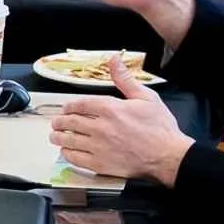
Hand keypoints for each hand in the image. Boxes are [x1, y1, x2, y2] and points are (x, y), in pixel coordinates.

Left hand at [49, 60, 193, 184]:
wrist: (168, 156)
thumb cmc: (159, 128)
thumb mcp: (145, 97)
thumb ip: (125, 79)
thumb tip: (113, 59)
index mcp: (110, 109)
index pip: (80, 104)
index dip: (69, 106)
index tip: (66, 108)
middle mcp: (100, 127)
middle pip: (71, 122)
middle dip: (60, 121)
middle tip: (57, 122)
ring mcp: (98, 147)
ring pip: (70, 140)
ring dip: (59, 137)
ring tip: (55, 136)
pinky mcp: (100, 164)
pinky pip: (76, 159)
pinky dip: (67, 154)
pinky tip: (66, 152)